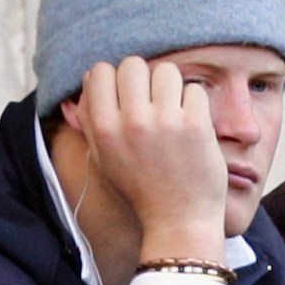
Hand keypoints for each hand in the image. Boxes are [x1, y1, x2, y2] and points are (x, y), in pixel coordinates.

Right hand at [73, 56, 226, 262]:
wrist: (178, 220)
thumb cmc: (141, 189)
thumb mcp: (104, 158)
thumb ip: (91, 119)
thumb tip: (87, 80)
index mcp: (104, 128)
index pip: (99, 71)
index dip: (114, 79)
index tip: (127, 96)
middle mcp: (131, 121)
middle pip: (133, 64)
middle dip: (144, 78)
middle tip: (154, 101)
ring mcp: (166, 121)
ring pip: (167, 70)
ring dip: (172, 87)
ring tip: (174, 110)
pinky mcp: (196, 124)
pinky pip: (195, 89)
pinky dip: (195, 103)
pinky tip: (193, 123)